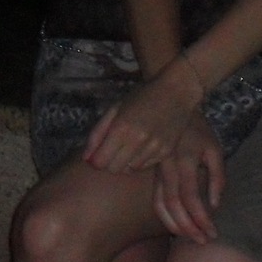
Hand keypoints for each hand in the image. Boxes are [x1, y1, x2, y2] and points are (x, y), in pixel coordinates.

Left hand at [82, 66, 201, 174]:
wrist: (176, 92)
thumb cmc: (142, 96)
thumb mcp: (115, 108)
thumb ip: (97, 133)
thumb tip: (86, 158)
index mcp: (121, 128)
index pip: (100, 162)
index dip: (96, 159)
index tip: (99, 152)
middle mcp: (137, 140)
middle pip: (114, 169)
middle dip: (109, 162)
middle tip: (114, 149)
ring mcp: (153, 148)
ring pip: (129, 169)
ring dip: (125, 161)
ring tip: (130, 145)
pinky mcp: (165, 152)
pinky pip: (145, 166)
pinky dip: (140, 160)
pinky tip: (143, 146)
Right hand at [151, 117, 226, 241]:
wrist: (173, 108)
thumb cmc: (199, 131)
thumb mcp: (215, 149)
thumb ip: (218, 177)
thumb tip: (214, 205)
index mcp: (185, 161)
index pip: (191, 198)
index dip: (201, 218)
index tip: (212, 233)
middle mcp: (168, 168)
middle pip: (174, 206)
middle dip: (187, 228)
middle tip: (202, 241)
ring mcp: (157, 170)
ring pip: (160, 205)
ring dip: (174, 225)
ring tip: (190, 238)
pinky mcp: (153, 173)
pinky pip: (155, 198)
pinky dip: (163, 215)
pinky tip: (175, 225)